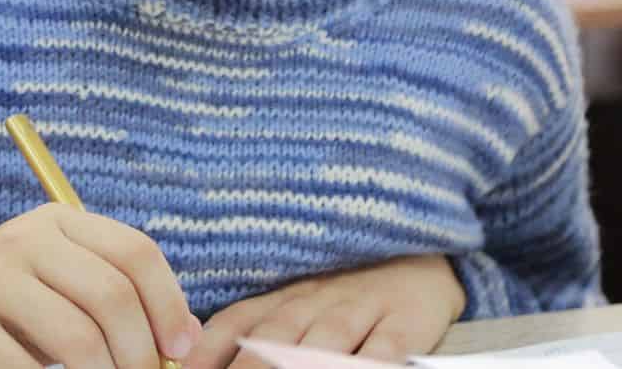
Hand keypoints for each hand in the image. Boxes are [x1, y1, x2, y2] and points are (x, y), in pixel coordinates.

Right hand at [0, 203, 200, 368]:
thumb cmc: (8, 310)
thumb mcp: (59, 285)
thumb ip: (116, 298)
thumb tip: (189, 338)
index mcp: (55, 221)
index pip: (135, 252)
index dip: (170, 306)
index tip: (181, 352)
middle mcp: (22, 240)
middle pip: (113, 297)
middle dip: (142, 356)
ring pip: (79, 340)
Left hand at [187, 255, 464, 367]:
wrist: (422, 262)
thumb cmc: (346, 297)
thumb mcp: (296, 307)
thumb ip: (251, 333)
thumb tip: (198, 360)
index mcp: (282, 299)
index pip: (235, 323)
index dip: (209, 350)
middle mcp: (314, 303)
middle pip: (272, 340)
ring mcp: (358, 310)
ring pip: (321, 345)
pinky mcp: (403, 323)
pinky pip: (382, 349)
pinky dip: (366, 364)